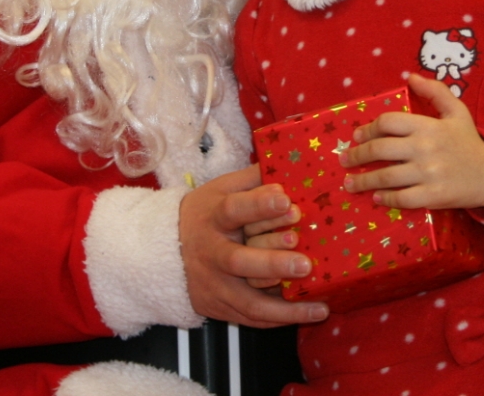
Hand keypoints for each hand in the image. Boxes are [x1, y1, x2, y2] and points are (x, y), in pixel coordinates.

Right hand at [179, 166, 328, 327]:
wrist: (164, 253)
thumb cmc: (206, 214)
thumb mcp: (221, 189)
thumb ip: (253, 179)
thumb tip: (289, 164)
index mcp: (212, 217)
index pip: (233, 210)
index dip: (258, 205)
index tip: (286, 199)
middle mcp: (211, 253)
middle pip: (238, 261)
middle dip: (272, 262)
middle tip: (306, 263)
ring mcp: (214, 285)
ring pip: (248, 301)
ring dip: (285, 307)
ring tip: (320, 306)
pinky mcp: (219, 308)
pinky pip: (252, 319)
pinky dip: (280, 320)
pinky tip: (310, 313)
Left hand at [338, 75, 483, 210]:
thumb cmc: (469, 142)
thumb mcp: (457, 111)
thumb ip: (435, 91)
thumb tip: (410, 76)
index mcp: (428, 126)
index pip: (388, 122)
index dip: (368, 128)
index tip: (357, 136)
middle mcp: (424, 148)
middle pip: (380, 149)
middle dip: (357, 155)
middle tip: (345, 160)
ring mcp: (428, 173)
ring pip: (386, 176)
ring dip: (363, 181)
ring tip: (349, 183)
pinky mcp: (433, 196)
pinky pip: (402, 198)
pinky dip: (386, 199)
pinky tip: (376, 197)